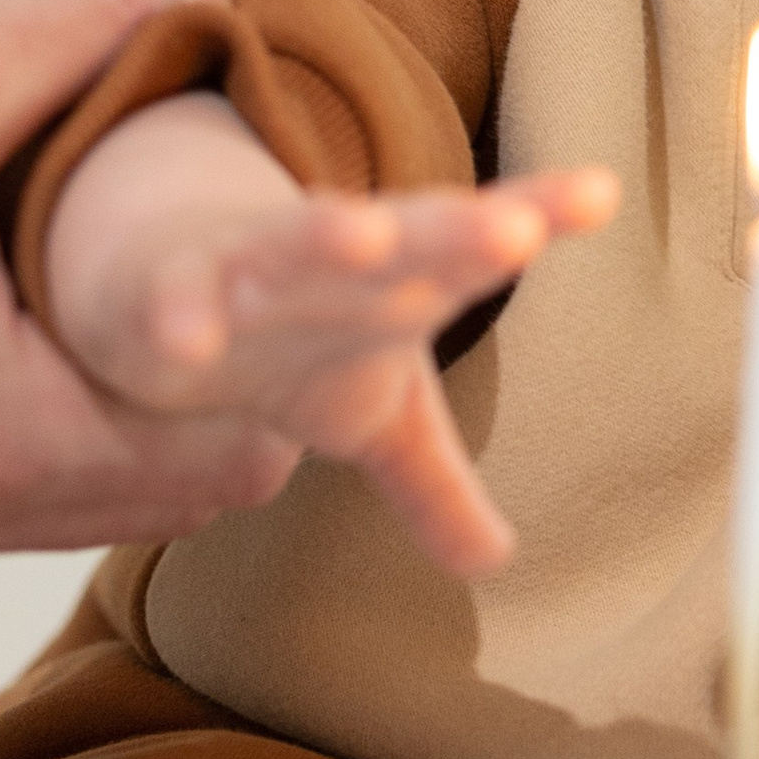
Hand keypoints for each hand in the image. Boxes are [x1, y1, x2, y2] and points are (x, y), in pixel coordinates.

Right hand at [0, 0, 337, 581]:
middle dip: (214, 381)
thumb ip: (84, 28)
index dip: (299, 371)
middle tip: (259, 270)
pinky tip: (14, 301)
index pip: (227, 454)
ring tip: (145, 275)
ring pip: (59, 481)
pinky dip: (16, 399)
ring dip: (110, 388)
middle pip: (152, 479)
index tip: (334, 285)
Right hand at [46, 92, 615, 579]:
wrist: (159, 282)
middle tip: (518, 228)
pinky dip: (182, 316)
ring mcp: (254, 267)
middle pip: (410, 240)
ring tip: (368, 234)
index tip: (599, 195)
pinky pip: (175, 302)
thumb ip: (436, 484)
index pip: (479, 243)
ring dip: (330, 239)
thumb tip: (496, 563)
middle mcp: (339, 262)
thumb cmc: (291, 342)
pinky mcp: (170, 291)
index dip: (540, 214)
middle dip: (460, 235)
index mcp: (402, 278)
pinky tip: (188, 342)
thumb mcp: (374, 417)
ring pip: (297, 246)